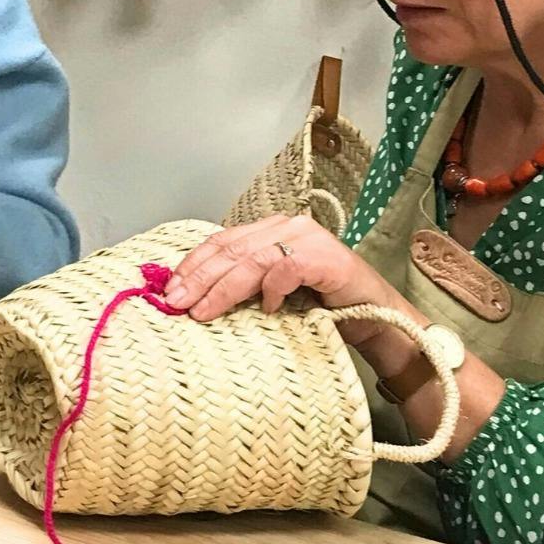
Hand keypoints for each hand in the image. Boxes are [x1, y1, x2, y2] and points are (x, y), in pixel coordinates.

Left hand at [164, 214, 422, 347]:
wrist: (375, 317)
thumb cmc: (321, 308)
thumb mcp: (271, 295)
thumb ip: (242, 286)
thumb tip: (191, 298)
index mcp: (271, 230)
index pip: (222, 241)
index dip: (193, 264)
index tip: (168, 289)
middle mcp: (287, 226)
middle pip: (231, 249)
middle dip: (198, 277)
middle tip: (174, 302)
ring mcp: (308, 239)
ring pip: (252, 259)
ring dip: (222, 288)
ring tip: (201, 311)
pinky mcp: (325, 258)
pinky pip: (286, 269)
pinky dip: (271, 290)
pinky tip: (264, 310)